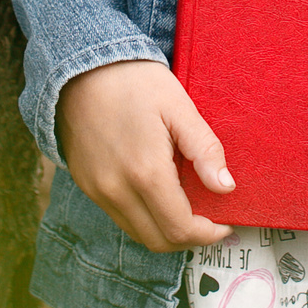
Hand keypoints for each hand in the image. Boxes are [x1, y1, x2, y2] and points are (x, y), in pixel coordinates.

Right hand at [56, 59, 235, 252]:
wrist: (80, 67)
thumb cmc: (134, 82)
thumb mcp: (179, 107)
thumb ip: (204, 149)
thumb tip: (226, 187)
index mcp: (146, 172)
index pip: (180, 228)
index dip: (208, 234)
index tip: (224, 223)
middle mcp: (117, 190)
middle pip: (159, 241)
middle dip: (189, 238)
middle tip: (209, 221)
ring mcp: (98, 190)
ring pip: (138, 233)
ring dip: (166, 230)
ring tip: (185, 208)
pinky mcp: (87, 185)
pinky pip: (120, 216)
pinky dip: (144, 217)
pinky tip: (157, 195)